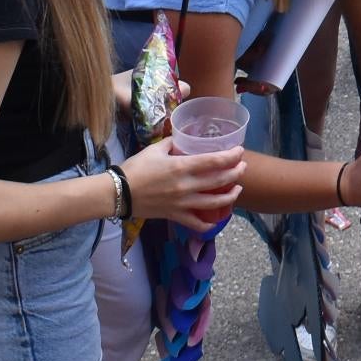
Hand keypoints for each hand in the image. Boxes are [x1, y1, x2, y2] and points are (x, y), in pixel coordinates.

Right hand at [123, 134, 245, 230]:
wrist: (118, 193)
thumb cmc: (135, 168)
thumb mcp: (154, 149)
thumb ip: (172, 143)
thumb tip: (182, 138)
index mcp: (182, 167)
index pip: (214, 161)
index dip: (231, 156)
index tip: (240, 151)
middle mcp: (186, 186)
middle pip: (220, 181)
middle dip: (236, 173)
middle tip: (243, 167)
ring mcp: (182, 203)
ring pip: (214, 203)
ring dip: (230, 196)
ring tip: (237, 189)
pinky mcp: (175, 216)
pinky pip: (197, 223)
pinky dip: (209, 222)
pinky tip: (216, 218)